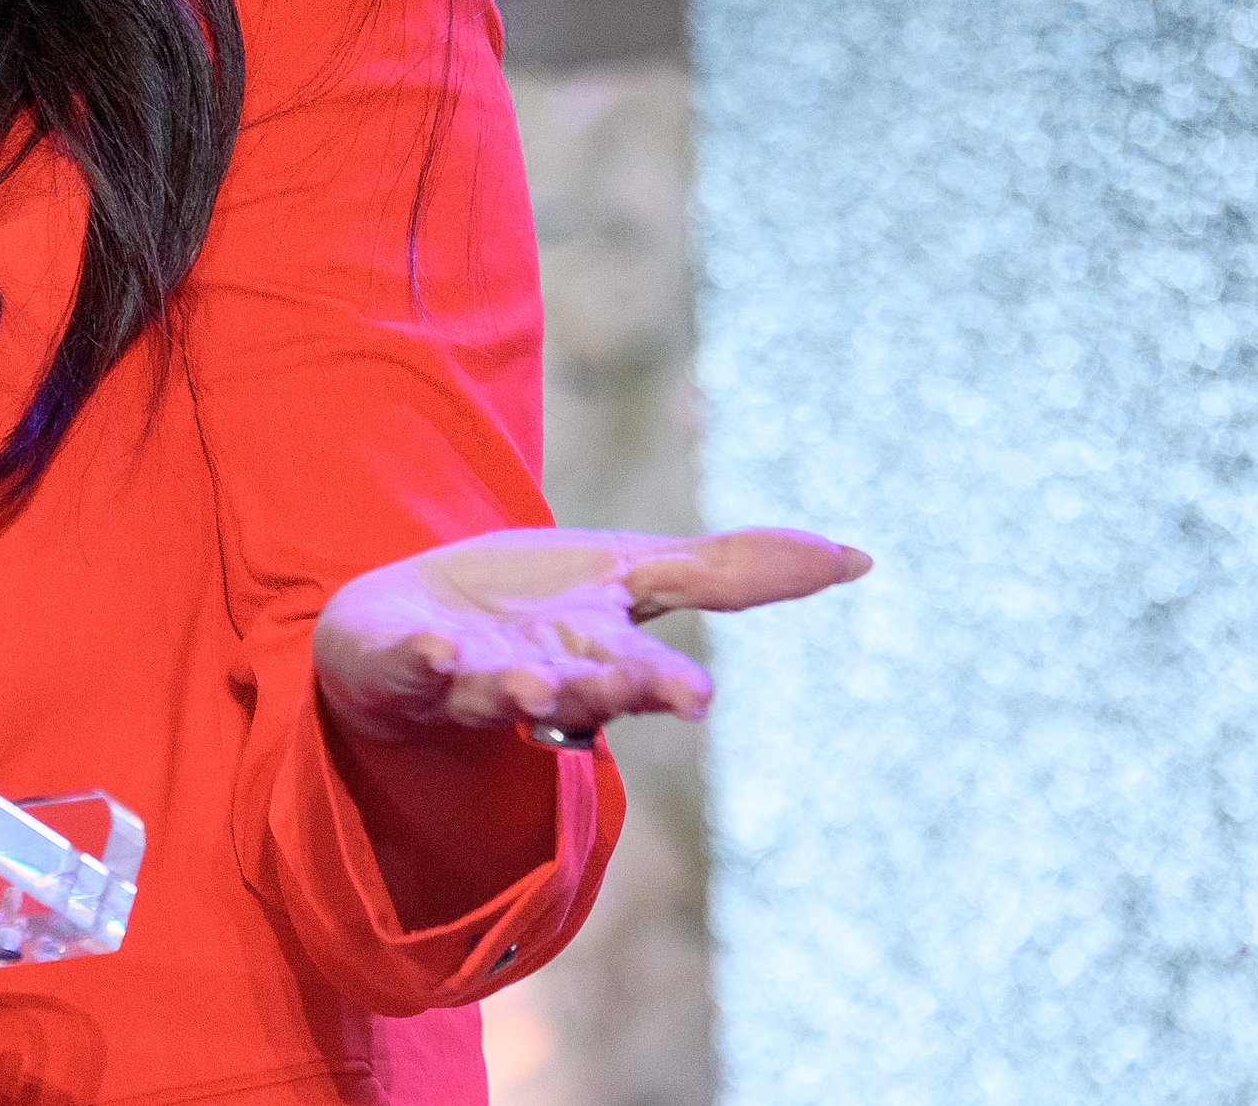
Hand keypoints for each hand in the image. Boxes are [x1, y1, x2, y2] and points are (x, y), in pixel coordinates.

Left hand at [314, 525, 870, 747]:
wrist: (403, 623)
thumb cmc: (530, 606)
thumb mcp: (633, 573)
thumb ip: (734, 572)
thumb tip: (859, 557)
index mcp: (597, 657)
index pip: (641, 674)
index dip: (665, 686)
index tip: (699, 700)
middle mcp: (538, 677)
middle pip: (578, 693)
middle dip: (607, 694)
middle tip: (639, 691)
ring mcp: (466, 675)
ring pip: (495, 694)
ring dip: (513, 692)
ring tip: (529, 687)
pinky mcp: (398, 661)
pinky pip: (408, 668)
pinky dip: (422, 660)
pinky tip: (432, 646)